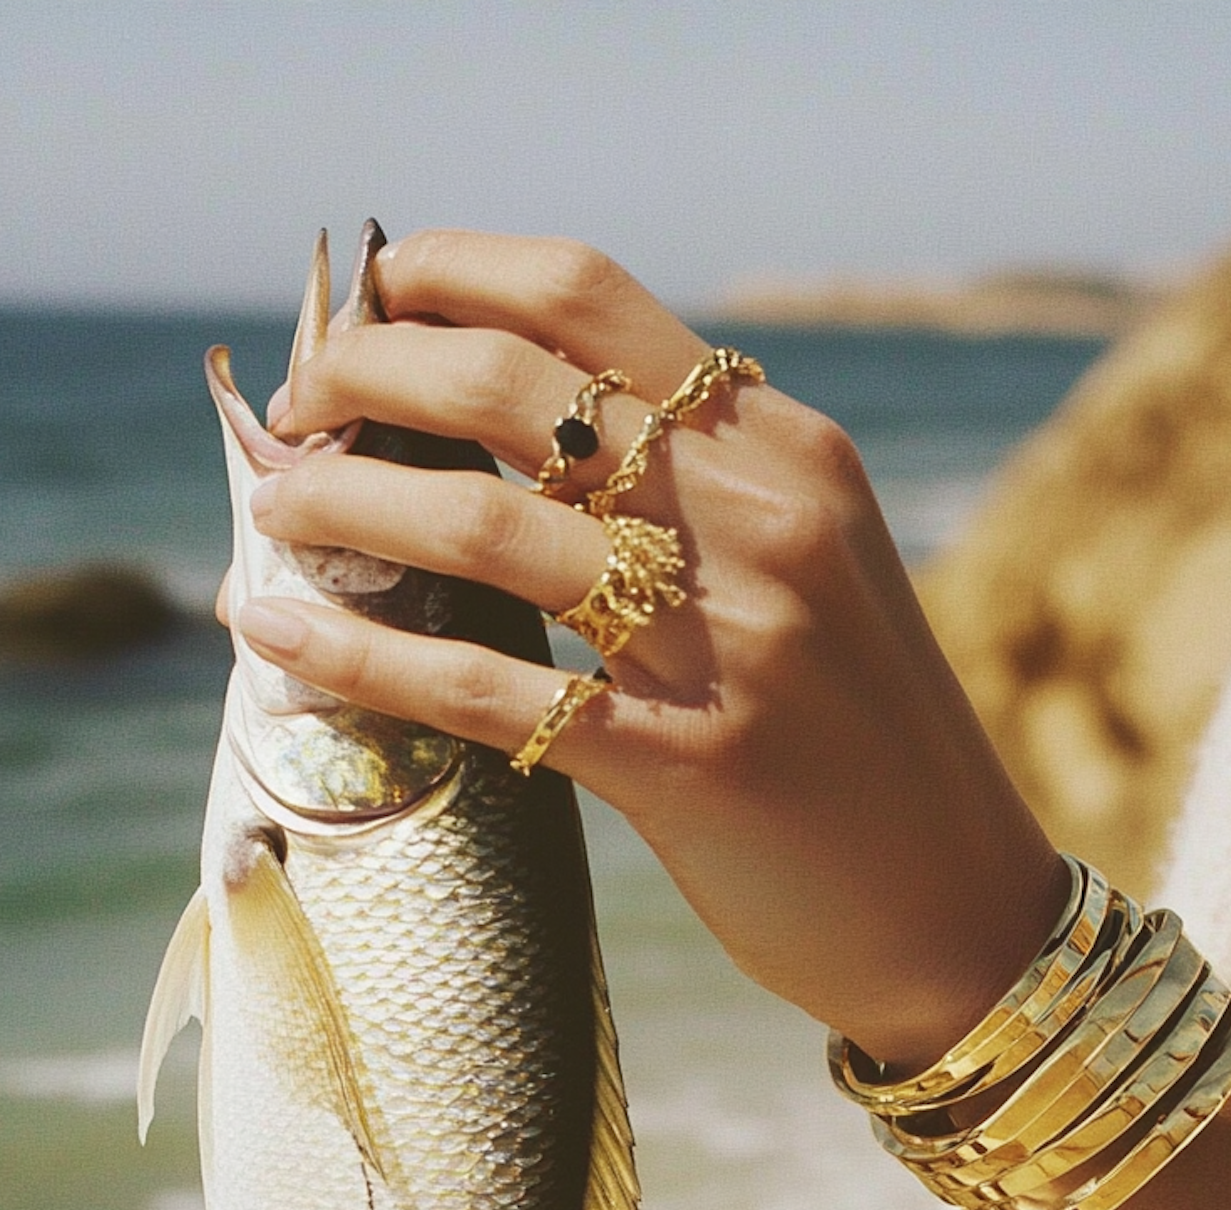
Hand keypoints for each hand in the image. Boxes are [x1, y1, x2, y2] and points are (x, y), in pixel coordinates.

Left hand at [237, 230, 1065, 1073]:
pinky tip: (273, 634)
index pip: (587, 299)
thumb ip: (695, 491)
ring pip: (483, 524)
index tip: (368, 302)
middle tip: (294, 405)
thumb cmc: (864, 741)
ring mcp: (727, 641)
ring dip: (343, 501)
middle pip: (516, 385)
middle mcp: (761, 519)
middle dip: (368, 373)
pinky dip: (358, 651)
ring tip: (269, 505)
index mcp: (788, 450)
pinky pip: (481, 687)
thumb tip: (522, 436)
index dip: (448, 279)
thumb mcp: (810, 570)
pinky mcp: (683, 764)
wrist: (961, 909)